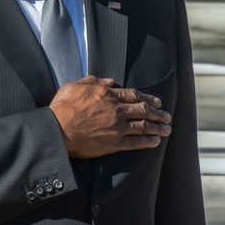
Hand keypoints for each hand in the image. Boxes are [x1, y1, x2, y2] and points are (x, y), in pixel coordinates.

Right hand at [49, 75, 170, 158]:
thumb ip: (93, 81)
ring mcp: (117, 127)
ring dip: (158, 127)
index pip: (134, 95)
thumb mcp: (74, 87)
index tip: (157, 101)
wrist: (56, 130)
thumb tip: (109, 80)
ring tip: (167, 129)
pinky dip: (148, 142)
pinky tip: (156, 141)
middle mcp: (116, 110)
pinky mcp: (114, 143)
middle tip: (167, 116)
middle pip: (144, 110)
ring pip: (144, 126)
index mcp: (107, 95)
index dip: (148, 98)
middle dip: (158, 113)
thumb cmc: (61, 108)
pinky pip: (136, 142)